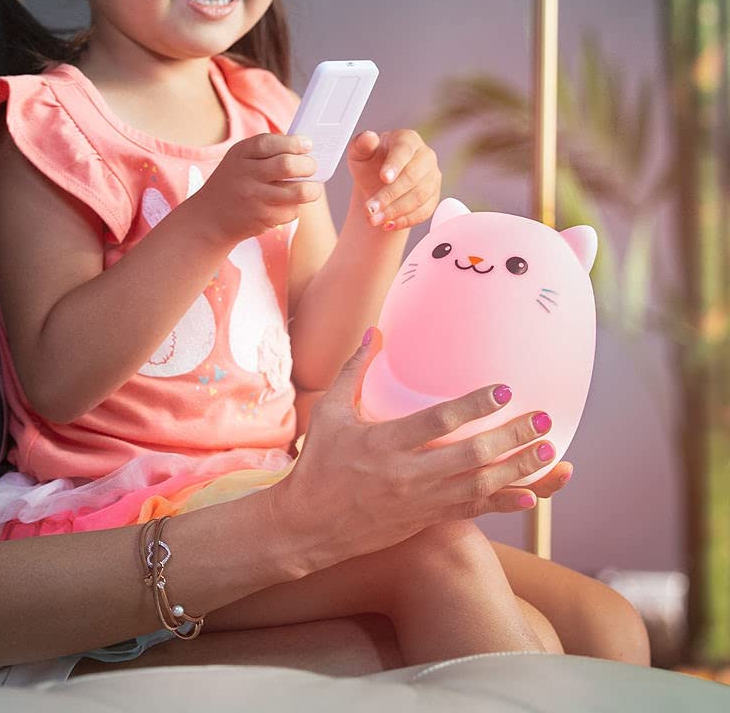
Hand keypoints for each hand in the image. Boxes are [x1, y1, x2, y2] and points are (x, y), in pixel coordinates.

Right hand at [189, 133, 321, 247]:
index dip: (293, 143)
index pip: (269, 143)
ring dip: (312, 189)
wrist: (209, 218)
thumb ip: (266, 152)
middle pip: (286, 165)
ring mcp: (254, 198)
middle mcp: (246, 175)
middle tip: (312, 167)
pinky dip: (296, 207)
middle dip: (308, 165)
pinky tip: (289, 204)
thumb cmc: (233, 183)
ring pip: (297, 192)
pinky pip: (292, 211)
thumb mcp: (239, 160)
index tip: (307, 145)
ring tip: (312, 188)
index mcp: (240, 154)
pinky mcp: (263, 218)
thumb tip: (305, 149)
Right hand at [269, 328, 557, 570]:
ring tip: (549, 452)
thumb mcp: (329, 411)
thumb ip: (355, 369)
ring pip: (479, 486)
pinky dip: (504, 505)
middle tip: (543, 419)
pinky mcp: (425, 520)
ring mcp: (419, 501)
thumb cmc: (318, 462)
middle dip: (511, 438)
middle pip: (470, 455)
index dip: (473, 406)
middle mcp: (406, 473)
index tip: (504, 391)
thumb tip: (377, 331)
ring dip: (517, 469)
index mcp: (383, 442)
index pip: (437, 422)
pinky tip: (532, 496)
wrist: (308, 525)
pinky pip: (472, 513)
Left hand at [346, 129, 441, 230]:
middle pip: (412, 177)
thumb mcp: (359, 153)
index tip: (383, 178)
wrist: (379, 182)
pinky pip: (424, 211)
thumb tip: (369, 138)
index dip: (394, 165)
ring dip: (395, 211)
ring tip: (374, 220)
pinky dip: (405, 220)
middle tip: (370, 209)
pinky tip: (388, 224)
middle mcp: (425, 156)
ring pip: (419, 196)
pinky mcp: (434, 197)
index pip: (404, 150)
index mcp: (408, 139)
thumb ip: (361, 145)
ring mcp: (433, 177)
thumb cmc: (370, 162)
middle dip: (389, 196)